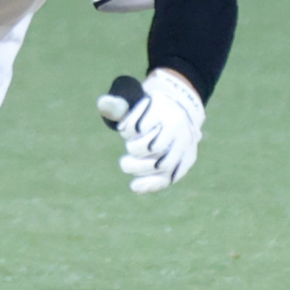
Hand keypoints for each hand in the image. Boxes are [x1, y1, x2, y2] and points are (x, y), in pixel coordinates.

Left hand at [96, 69, 204, 195]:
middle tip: (129, 146)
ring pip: (161, 166)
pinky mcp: (186, 161)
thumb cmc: (148, 111)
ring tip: (126, 163)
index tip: (126, 127)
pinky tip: (135, 186)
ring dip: (138, 168)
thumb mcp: (133, 104)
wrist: (176, 114)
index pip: (138, 127)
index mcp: (165, 107)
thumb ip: (116, 106)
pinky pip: (168, 178)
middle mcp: (180, 127)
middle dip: (134, 149)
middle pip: (152, 148)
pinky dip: (149, 185)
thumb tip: (103, 103)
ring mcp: (186, 145)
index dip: (127, 131)